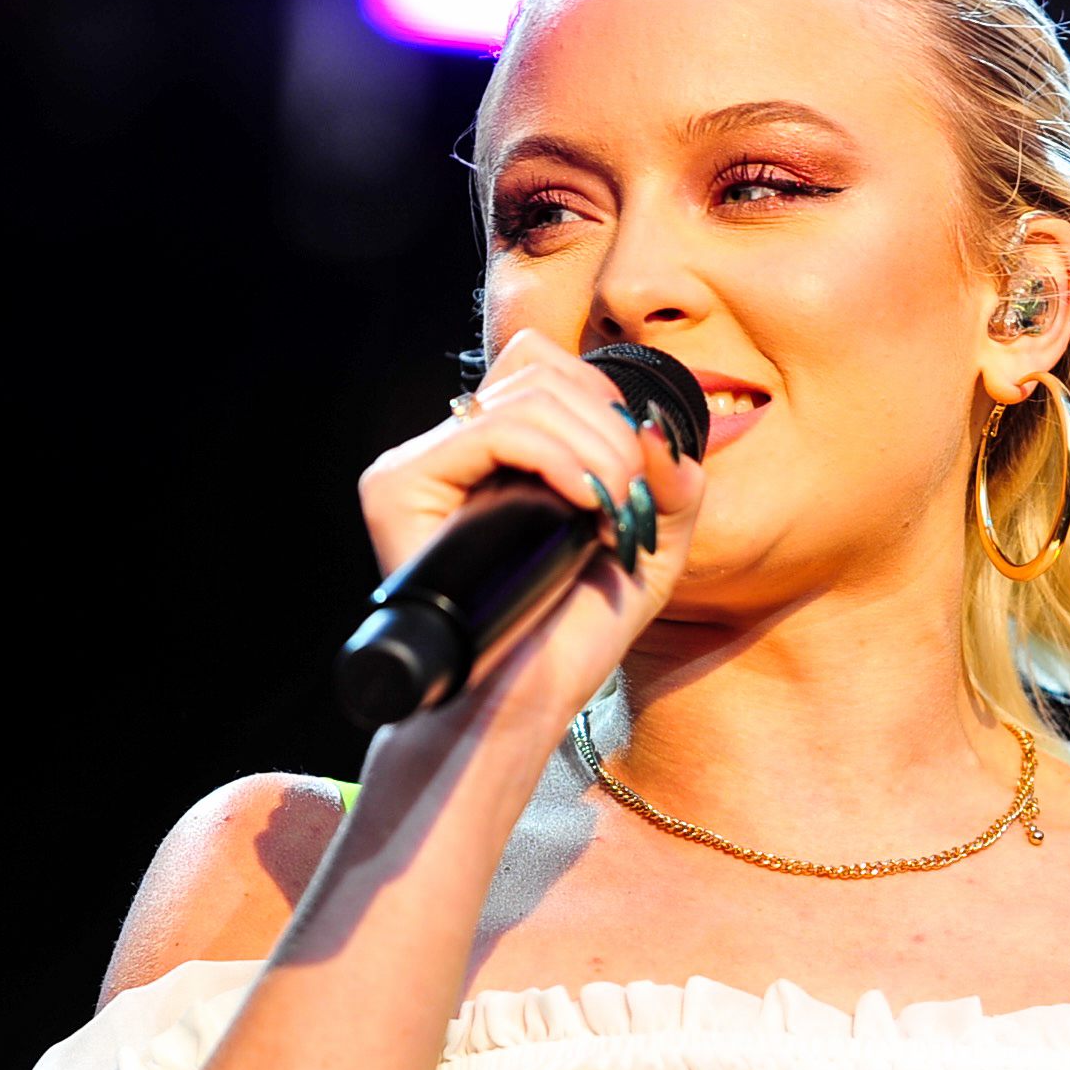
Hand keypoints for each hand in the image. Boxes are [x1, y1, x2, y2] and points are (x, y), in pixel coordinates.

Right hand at [355, 328, 704, 731]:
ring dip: (597, 450)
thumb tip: (656, 427)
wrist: (523, 702)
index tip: (637, 480)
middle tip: (630, 507)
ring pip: (526, 395)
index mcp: (503, 453)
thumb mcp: (650, 549)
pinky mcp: (397, 486)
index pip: (549, 366)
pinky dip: (557, 459)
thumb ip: (672, 483)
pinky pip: (492, 431)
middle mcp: (457, 450)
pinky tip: (583, 506)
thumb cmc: (573, 635)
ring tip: (611, 517)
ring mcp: (421, 464)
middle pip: (542, 369)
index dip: (607, 405)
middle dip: (612, 432)